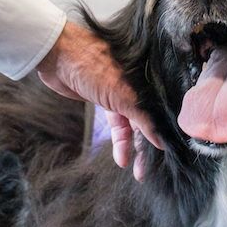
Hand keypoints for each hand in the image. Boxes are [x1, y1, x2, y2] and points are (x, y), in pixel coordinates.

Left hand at [37, 22, 162, 179]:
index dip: (165, 133)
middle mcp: (139, 87)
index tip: (169, 156)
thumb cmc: (92, 67)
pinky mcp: (106, 101)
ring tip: (136, 171)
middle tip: (149, 170)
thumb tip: (161, 141)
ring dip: (133, 148)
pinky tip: (122, 158)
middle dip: (148, 147)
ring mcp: (122, 94)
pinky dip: (120, 141)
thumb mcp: (122, 95)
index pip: (162, 111)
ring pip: (133, 126)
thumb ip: (143, 119)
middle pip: (149, 121)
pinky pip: (118, 125)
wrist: (56, 56)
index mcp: (147, 79)